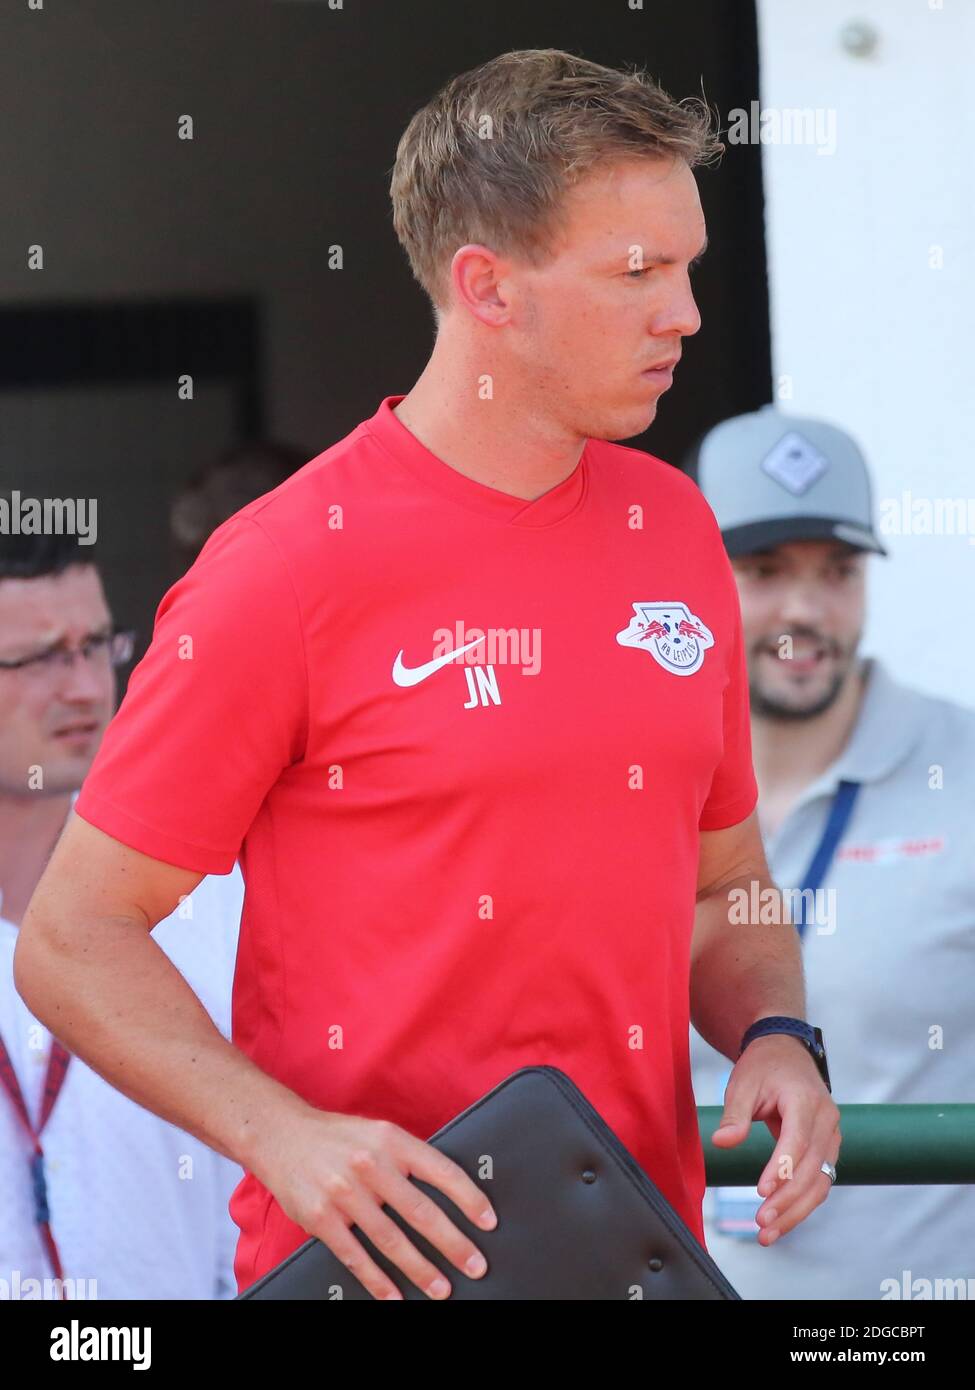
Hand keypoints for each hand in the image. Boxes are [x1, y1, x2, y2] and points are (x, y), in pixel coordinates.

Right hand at [252, 1103, 496, 1298]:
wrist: (280, 1135)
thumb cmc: (336, 1137)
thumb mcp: (378, 1133)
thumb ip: (407, 1158)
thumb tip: (447, 1191)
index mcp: (391, 1140)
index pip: (442, 1171)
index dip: (469, 1198)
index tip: (488, 1221)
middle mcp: (370, 1165)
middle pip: (421, 1212)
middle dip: (453, 1244)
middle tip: (475, 1265)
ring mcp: (344, 1193)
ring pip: (391, 1240)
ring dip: (420, 1269)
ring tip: (441, 1288)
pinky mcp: (321, 1217)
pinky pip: (355, 1256)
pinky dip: (377, 1280)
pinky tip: (394, 1294)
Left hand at [710, 1035, 840, 1244]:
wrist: (785, 1052)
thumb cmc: (764, 1066)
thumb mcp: (742, 1083)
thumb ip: (735, 1114)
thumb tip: (723, 1142)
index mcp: (805, 1100)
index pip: (798, 1140)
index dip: (782, 1168)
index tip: (762, 1192)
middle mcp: (826, 1120)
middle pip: (813, 1168)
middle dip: (787, 1200)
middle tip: (761, 1223)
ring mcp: (831, 1136)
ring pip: (820, 1182)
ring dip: (796, 1211)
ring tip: (768, 1233)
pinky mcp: (827, 1149)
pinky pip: (820, 1181)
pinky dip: (802, 1204)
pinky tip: (781, 1221)